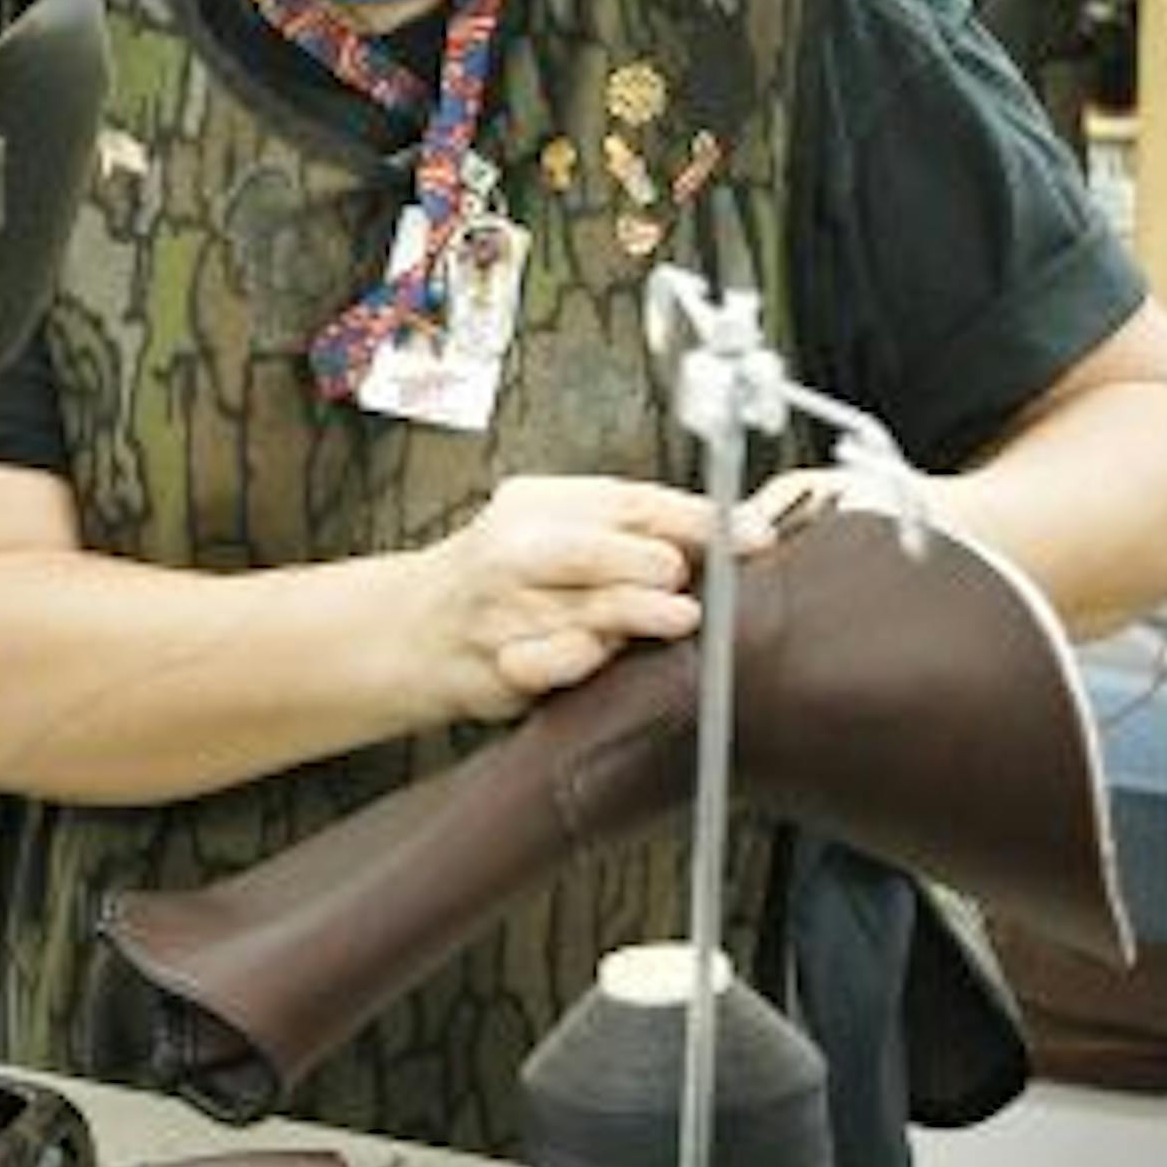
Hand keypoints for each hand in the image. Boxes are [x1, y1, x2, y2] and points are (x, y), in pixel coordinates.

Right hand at [423, 468, 798, 719]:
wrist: (415, 629)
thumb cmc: (509, 578)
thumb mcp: (560, 529)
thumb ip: (641, 530)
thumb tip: (750, 524)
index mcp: (538, 503)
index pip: (628, 500)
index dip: (695, 519)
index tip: (752, 535)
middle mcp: (515, 550)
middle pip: (597, 550)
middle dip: (655, 566)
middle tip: (692, 583)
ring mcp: (502, 610)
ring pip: (584, 612)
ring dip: (637, 616)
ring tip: (678, 618)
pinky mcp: (498, 665)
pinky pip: (551, 664)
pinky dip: (582, 661)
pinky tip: (603, 657)